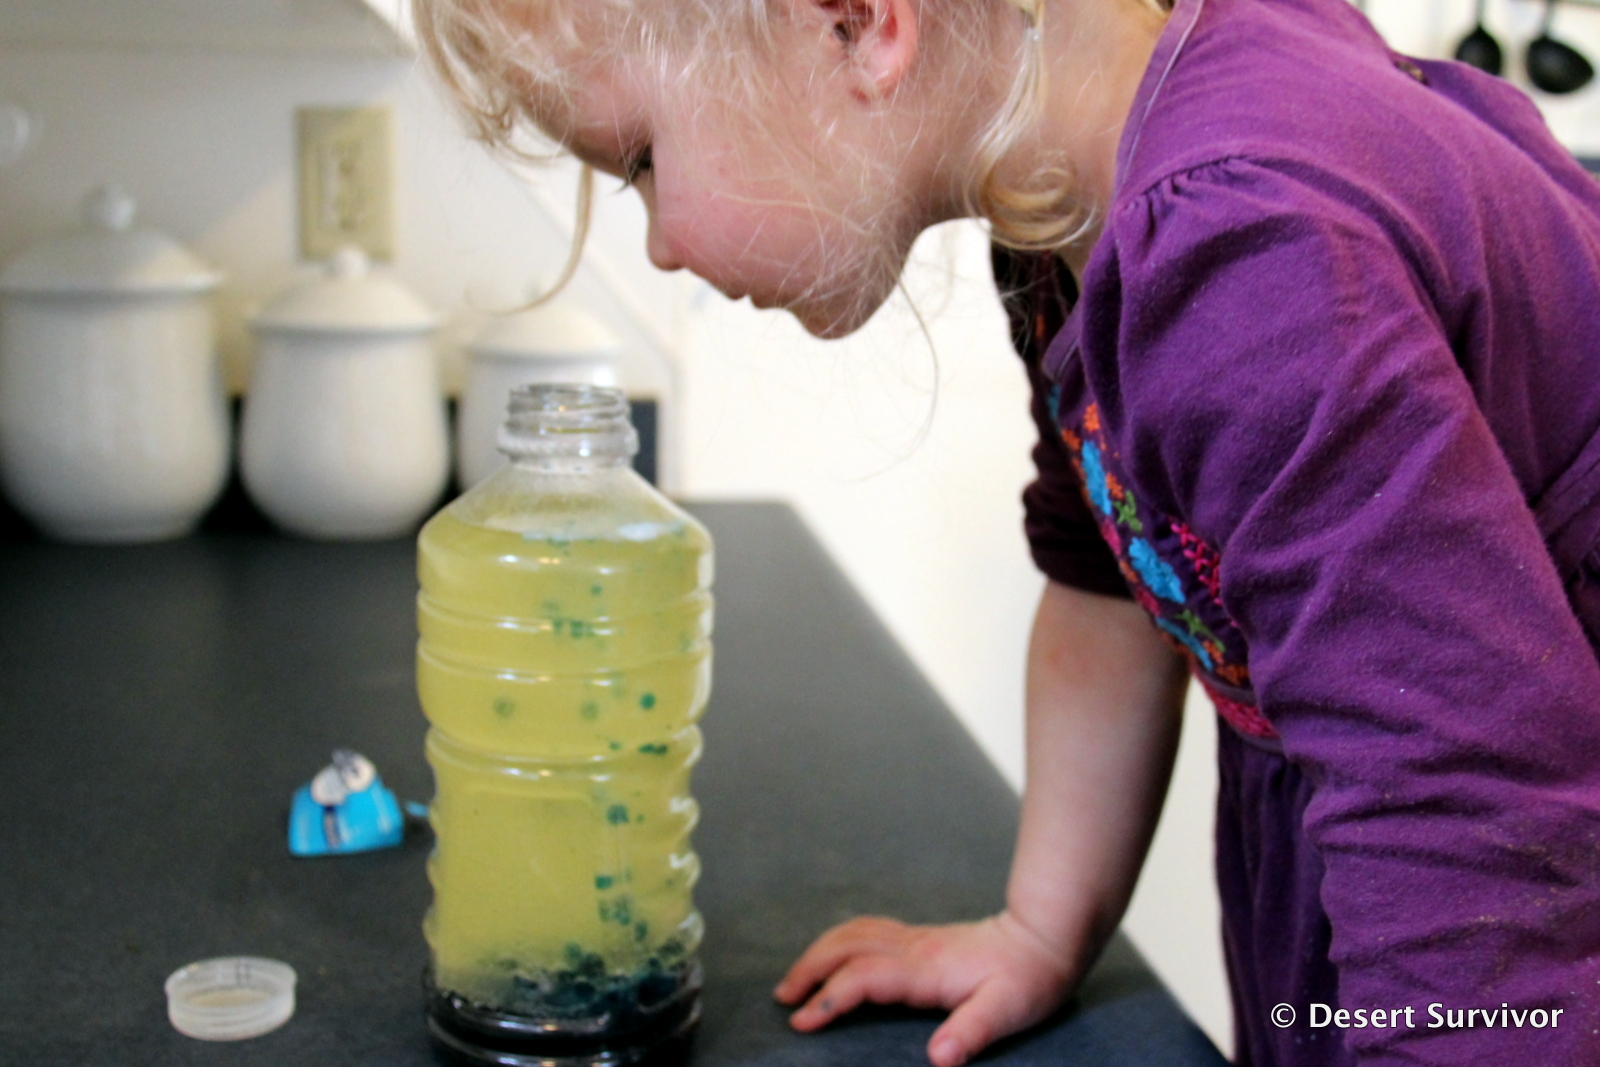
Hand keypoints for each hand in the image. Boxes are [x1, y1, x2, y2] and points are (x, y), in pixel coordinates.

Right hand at [773, 911, 1077, 1066]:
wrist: (1045, 937)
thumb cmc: (1029, 979)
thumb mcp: (1008, 1011)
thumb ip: (971, 1032)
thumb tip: (938, 1057)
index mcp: (926, 969)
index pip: (863, 978)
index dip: (829, 999)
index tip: (801, 1022)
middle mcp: (913, 948)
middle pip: (845, 947)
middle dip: (808, 970)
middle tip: (782, 1000)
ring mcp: (915, 938)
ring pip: (852, 932)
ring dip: (818, 952)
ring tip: (795, 980)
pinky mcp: (921, 937)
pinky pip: (866, 930)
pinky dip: (839, 941)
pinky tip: (834, 955)